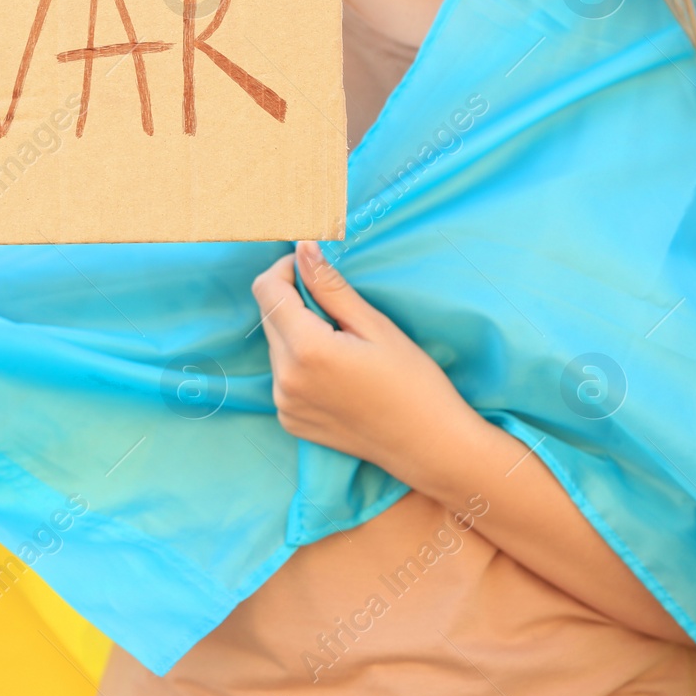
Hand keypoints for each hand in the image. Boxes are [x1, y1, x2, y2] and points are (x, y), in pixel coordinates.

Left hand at [251, 241, 486, 487]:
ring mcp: (284, 404)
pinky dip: (301, 364)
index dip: (286, 270)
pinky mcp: (289, 420)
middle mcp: (285, 379)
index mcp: (306, 350)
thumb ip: (330, 286)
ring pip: (276, 346)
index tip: (315, 270)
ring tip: (344, 347)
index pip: (266, 289)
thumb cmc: (413, 382)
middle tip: (340, 311)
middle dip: (295, 302)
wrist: (429, 446)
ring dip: (298, 333)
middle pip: (269, 317)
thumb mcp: (375, 326)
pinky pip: (282, 376)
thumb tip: (302, 248)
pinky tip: (337, 374)